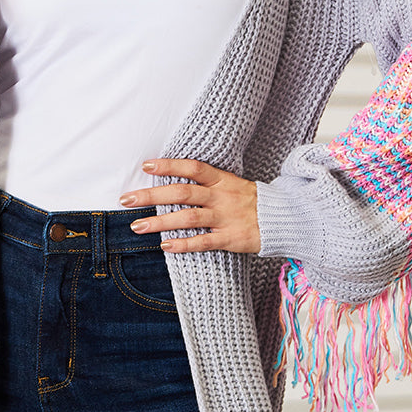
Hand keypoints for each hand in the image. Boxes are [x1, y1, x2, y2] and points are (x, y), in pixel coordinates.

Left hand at [118, 158, 260, 253]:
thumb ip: (205, 183)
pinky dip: (183, 244)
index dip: (169, 165)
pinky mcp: (230, 238)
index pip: (192, 168)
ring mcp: (225, 218)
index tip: (146, 166)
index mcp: (222, 180)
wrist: (284, 219)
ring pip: (188, 218)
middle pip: (182, 193)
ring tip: (137, 227)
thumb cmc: (250, 202)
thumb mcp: (231, 184)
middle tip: (126, 200)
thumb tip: (172, 180)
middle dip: (151, 196)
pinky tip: (164, 246)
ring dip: (160, 222)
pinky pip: (203, 242)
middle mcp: (221, 197)